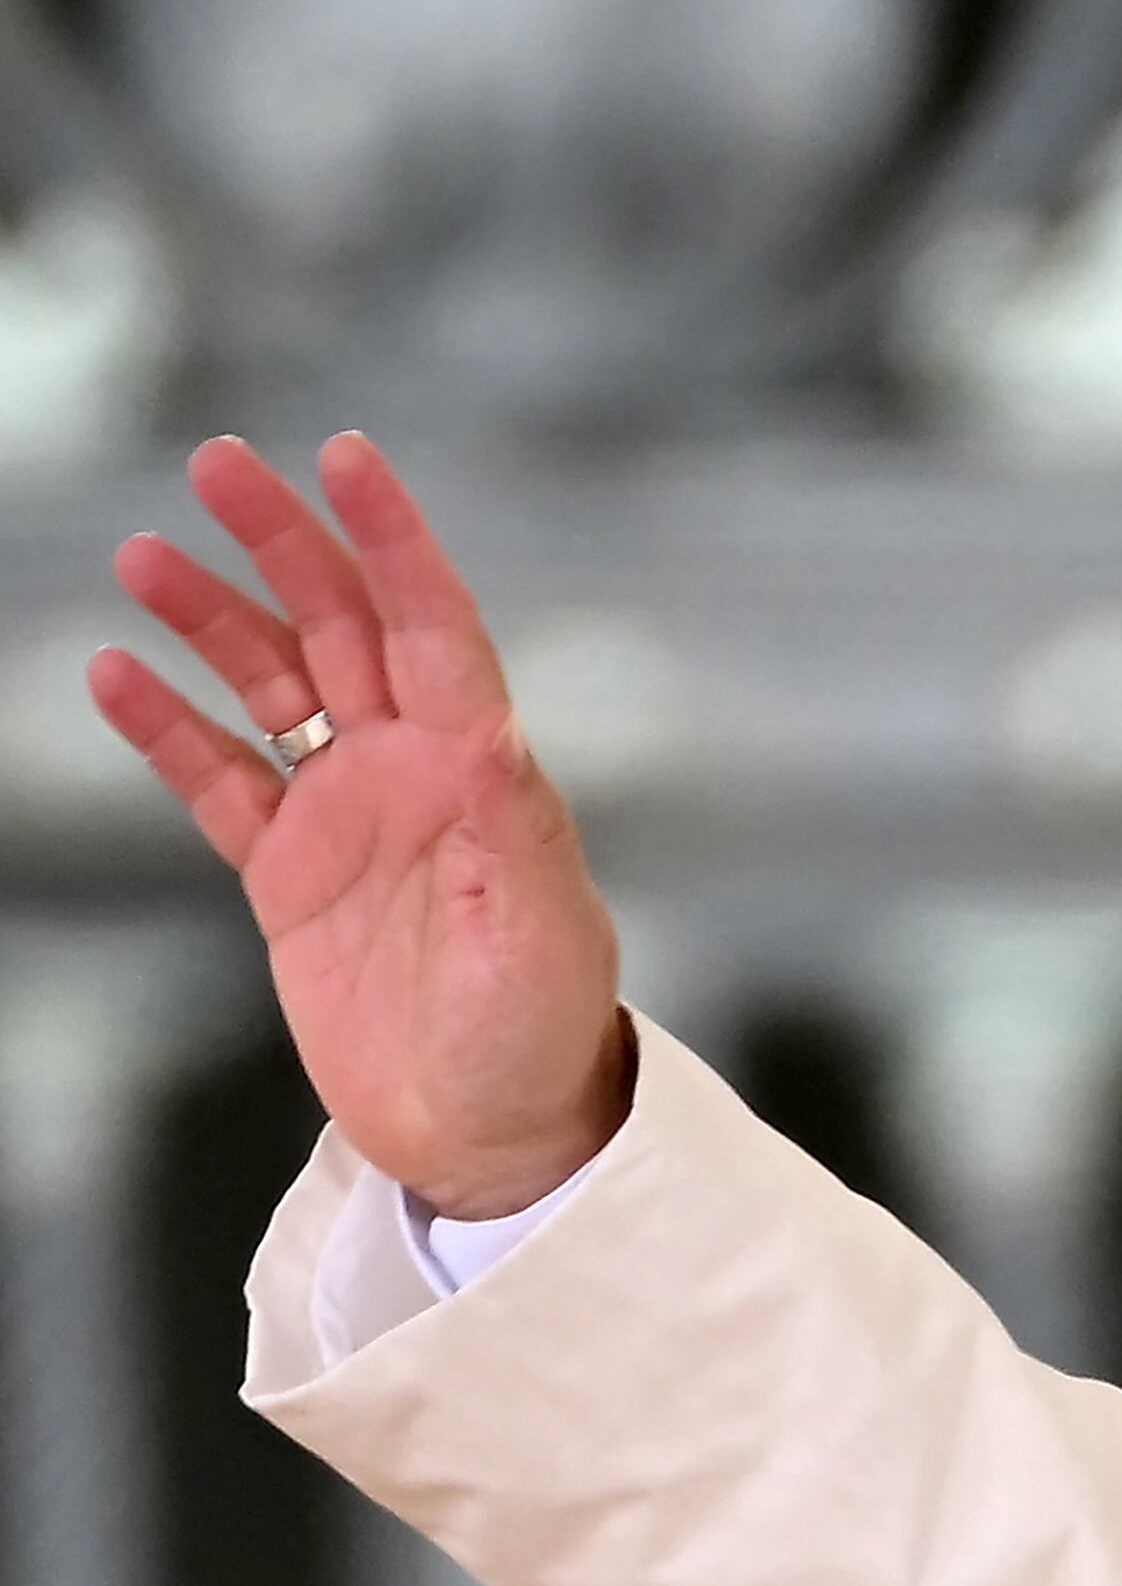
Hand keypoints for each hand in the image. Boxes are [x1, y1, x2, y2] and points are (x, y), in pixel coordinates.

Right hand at [90, 434, 628, 1219]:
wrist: (492, 1128)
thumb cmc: (540, 1031)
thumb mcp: (540, 931)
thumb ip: (512, 835)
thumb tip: (494, 738)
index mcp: (481, 768)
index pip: (434, 623)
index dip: (392, 538)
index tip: (347, 457)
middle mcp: (414, 771)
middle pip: (342, 626)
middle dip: (285, 542)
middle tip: (218, 460)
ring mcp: (347, 816)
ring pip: (272, 686)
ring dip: (213, 618)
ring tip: (146, 552)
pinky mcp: (289, 876)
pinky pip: (219, 780)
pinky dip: (168, 727)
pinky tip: (116, 674)